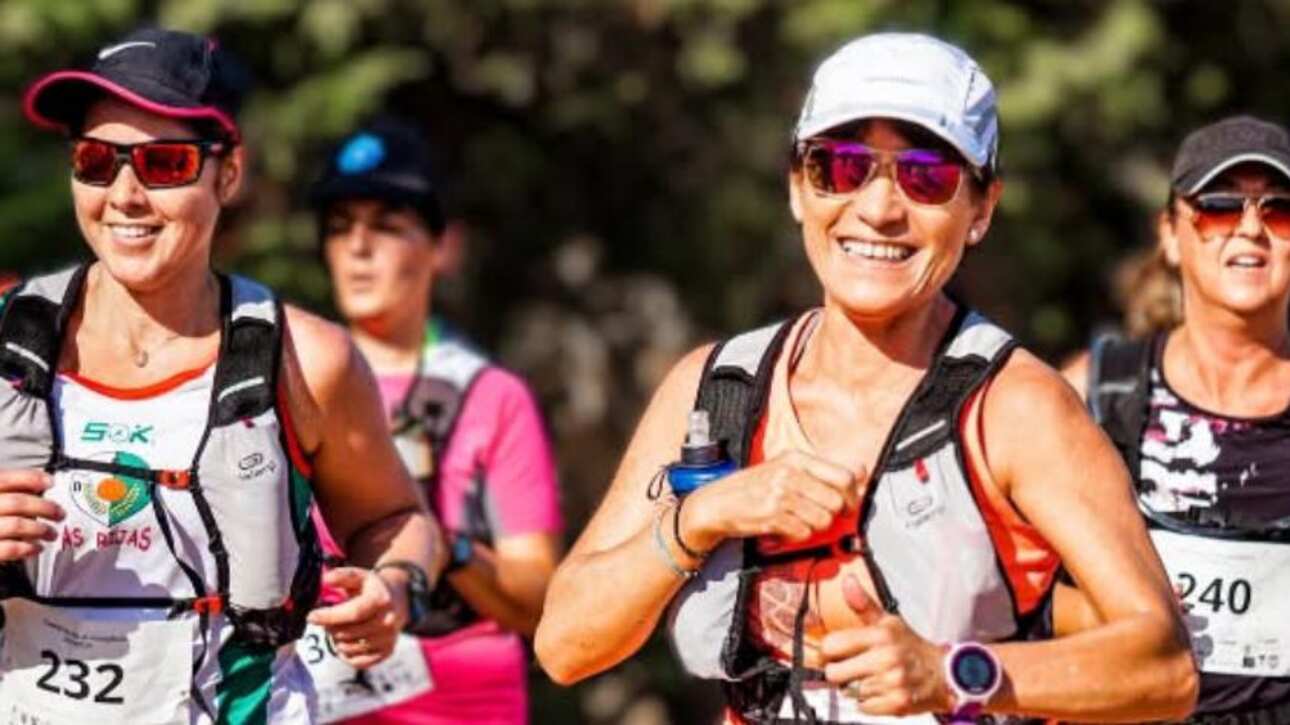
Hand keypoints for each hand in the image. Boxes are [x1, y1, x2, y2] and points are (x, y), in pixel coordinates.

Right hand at [0, 469, 63, 561]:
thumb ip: (4, 491)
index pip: (4, 479)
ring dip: (41, 530)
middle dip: (45, 507)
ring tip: (51, 533)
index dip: (30, 478)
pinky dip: (27, 548)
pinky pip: (9, 548)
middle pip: (17, 503)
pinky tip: (36, 548)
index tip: (50, 482)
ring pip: (17, 525)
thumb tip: (38, 486)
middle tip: (60, 514)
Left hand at [307, 567, 409, 668]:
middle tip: (328, 620)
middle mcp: (388, 621)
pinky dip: (347, 654)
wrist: (398, 600)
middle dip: (330, 627)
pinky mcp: (387, 652)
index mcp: (381, 600)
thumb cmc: (372, 588)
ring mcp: (388, 638)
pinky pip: (357, 662)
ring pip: (348, 648)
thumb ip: (341, 576)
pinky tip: (347, 642)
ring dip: (337, 641)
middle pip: (347, 633)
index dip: (329, 616)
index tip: (311, 616)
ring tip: (339, 629)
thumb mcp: (359, 576)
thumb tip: (325, 579)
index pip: (353, 613)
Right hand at [681, 450, 865, 551]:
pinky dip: (797, 535)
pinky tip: (784, 527)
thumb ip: (820, 471)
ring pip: (823, 520)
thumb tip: (861, 472)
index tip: (847, 503)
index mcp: (796, 458)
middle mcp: (790, 474)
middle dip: (832, 514)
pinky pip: (804, 533)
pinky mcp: (773, 517)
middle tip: (816, 514)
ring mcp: (781, 495)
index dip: (852, 494)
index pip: (844, 476)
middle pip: (836, 502)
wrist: (715, 504)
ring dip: (813, 526)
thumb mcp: (784, 468)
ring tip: (796, 520)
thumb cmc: (752, 487)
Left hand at [822, 574, 953, 714]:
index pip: (831, 645)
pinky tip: (879, 691)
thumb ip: (863, 604)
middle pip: (834, 673)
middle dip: (837, 672)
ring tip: (870, 678)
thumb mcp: (889, 622)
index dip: (827, 651)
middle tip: (850, 667)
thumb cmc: (911, 647)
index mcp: (881, 635)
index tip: (832, 652)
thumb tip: (848, 582)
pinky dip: (867, 702)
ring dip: (853, 687)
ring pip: (847, 691)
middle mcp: (885, 658)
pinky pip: (863, 707)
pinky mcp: (896, 704)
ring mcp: (891, 682)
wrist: (944, 674)